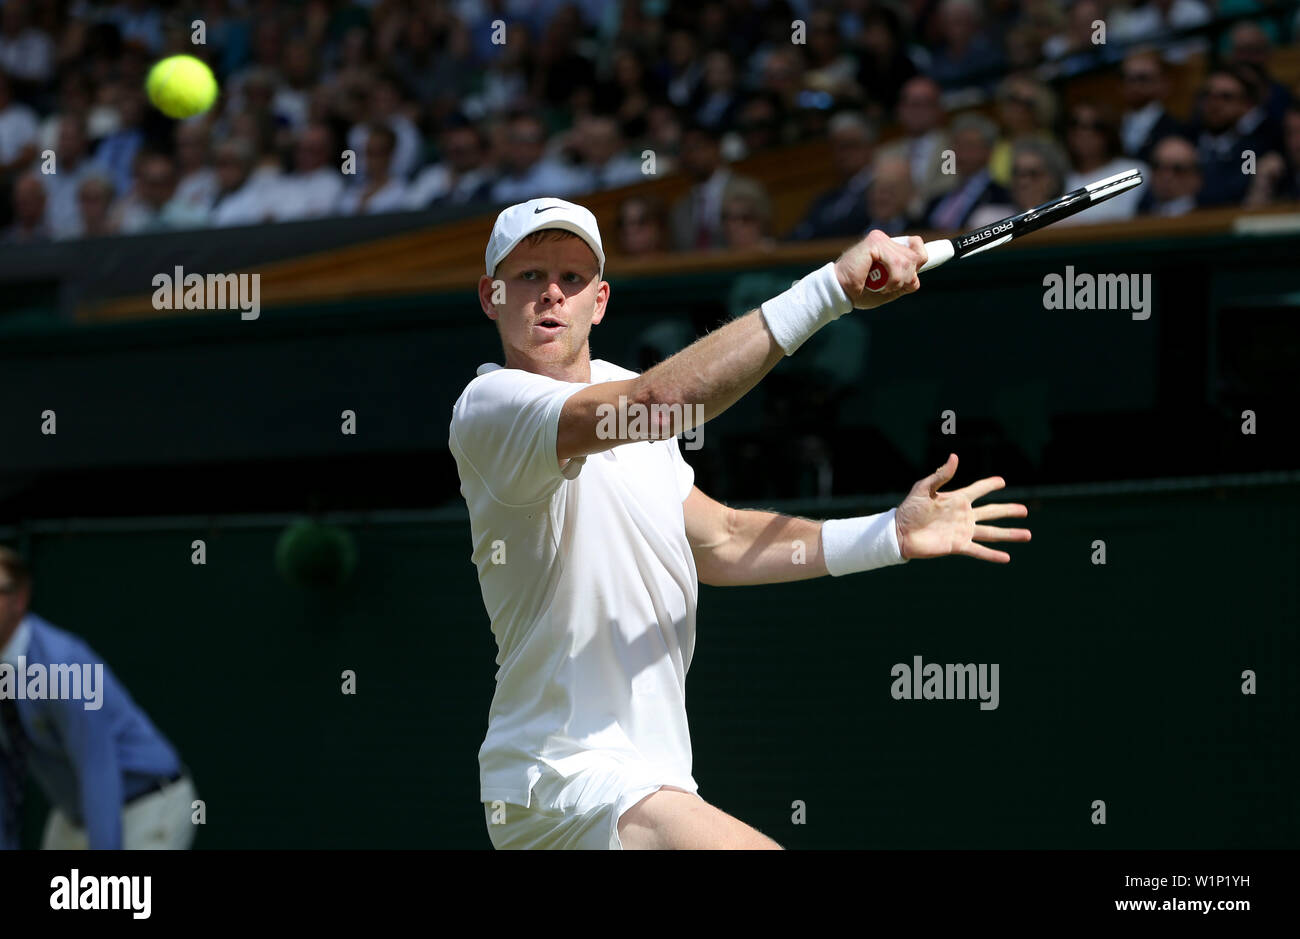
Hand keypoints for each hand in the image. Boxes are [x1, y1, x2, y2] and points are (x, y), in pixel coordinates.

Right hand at [834, 230, 926, 308]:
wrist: (841, 292)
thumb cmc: (860, 291)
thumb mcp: (888, 289)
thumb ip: (903, 282)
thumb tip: (917, 278)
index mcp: (890, 250)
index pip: (916, 248)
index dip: (921, 256)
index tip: (939, 255)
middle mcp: (887, 242)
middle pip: (916, 258)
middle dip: (907, 277)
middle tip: (889, 287)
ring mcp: (881, 240)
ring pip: (908, 262)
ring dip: (897, 280)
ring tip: (881, 286)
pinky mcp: (875, 242)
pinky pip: (896, 261)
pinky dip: (891, 277)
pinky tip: (877, 281)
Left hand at [894, 454, 1030, 562]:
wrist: (899, 533)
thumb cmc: (909, 509)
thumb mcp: (924, 488)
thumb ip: (941, 475)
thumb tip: (955, 457)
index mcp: (956, 500)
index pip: (978, 490)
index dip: (989, 485)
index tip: (1001, 482)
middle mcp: (963, 516)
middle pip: (992, 512)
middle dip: (1008, 511)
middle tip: (1025, 510)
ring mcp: (963, 532)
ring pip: (992, 532)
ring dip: (1010, 534)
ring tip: (1028, 535)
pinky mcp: (958, 546)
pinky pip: (979, 550)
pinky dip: (993, 555)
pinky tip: (1007, 557)